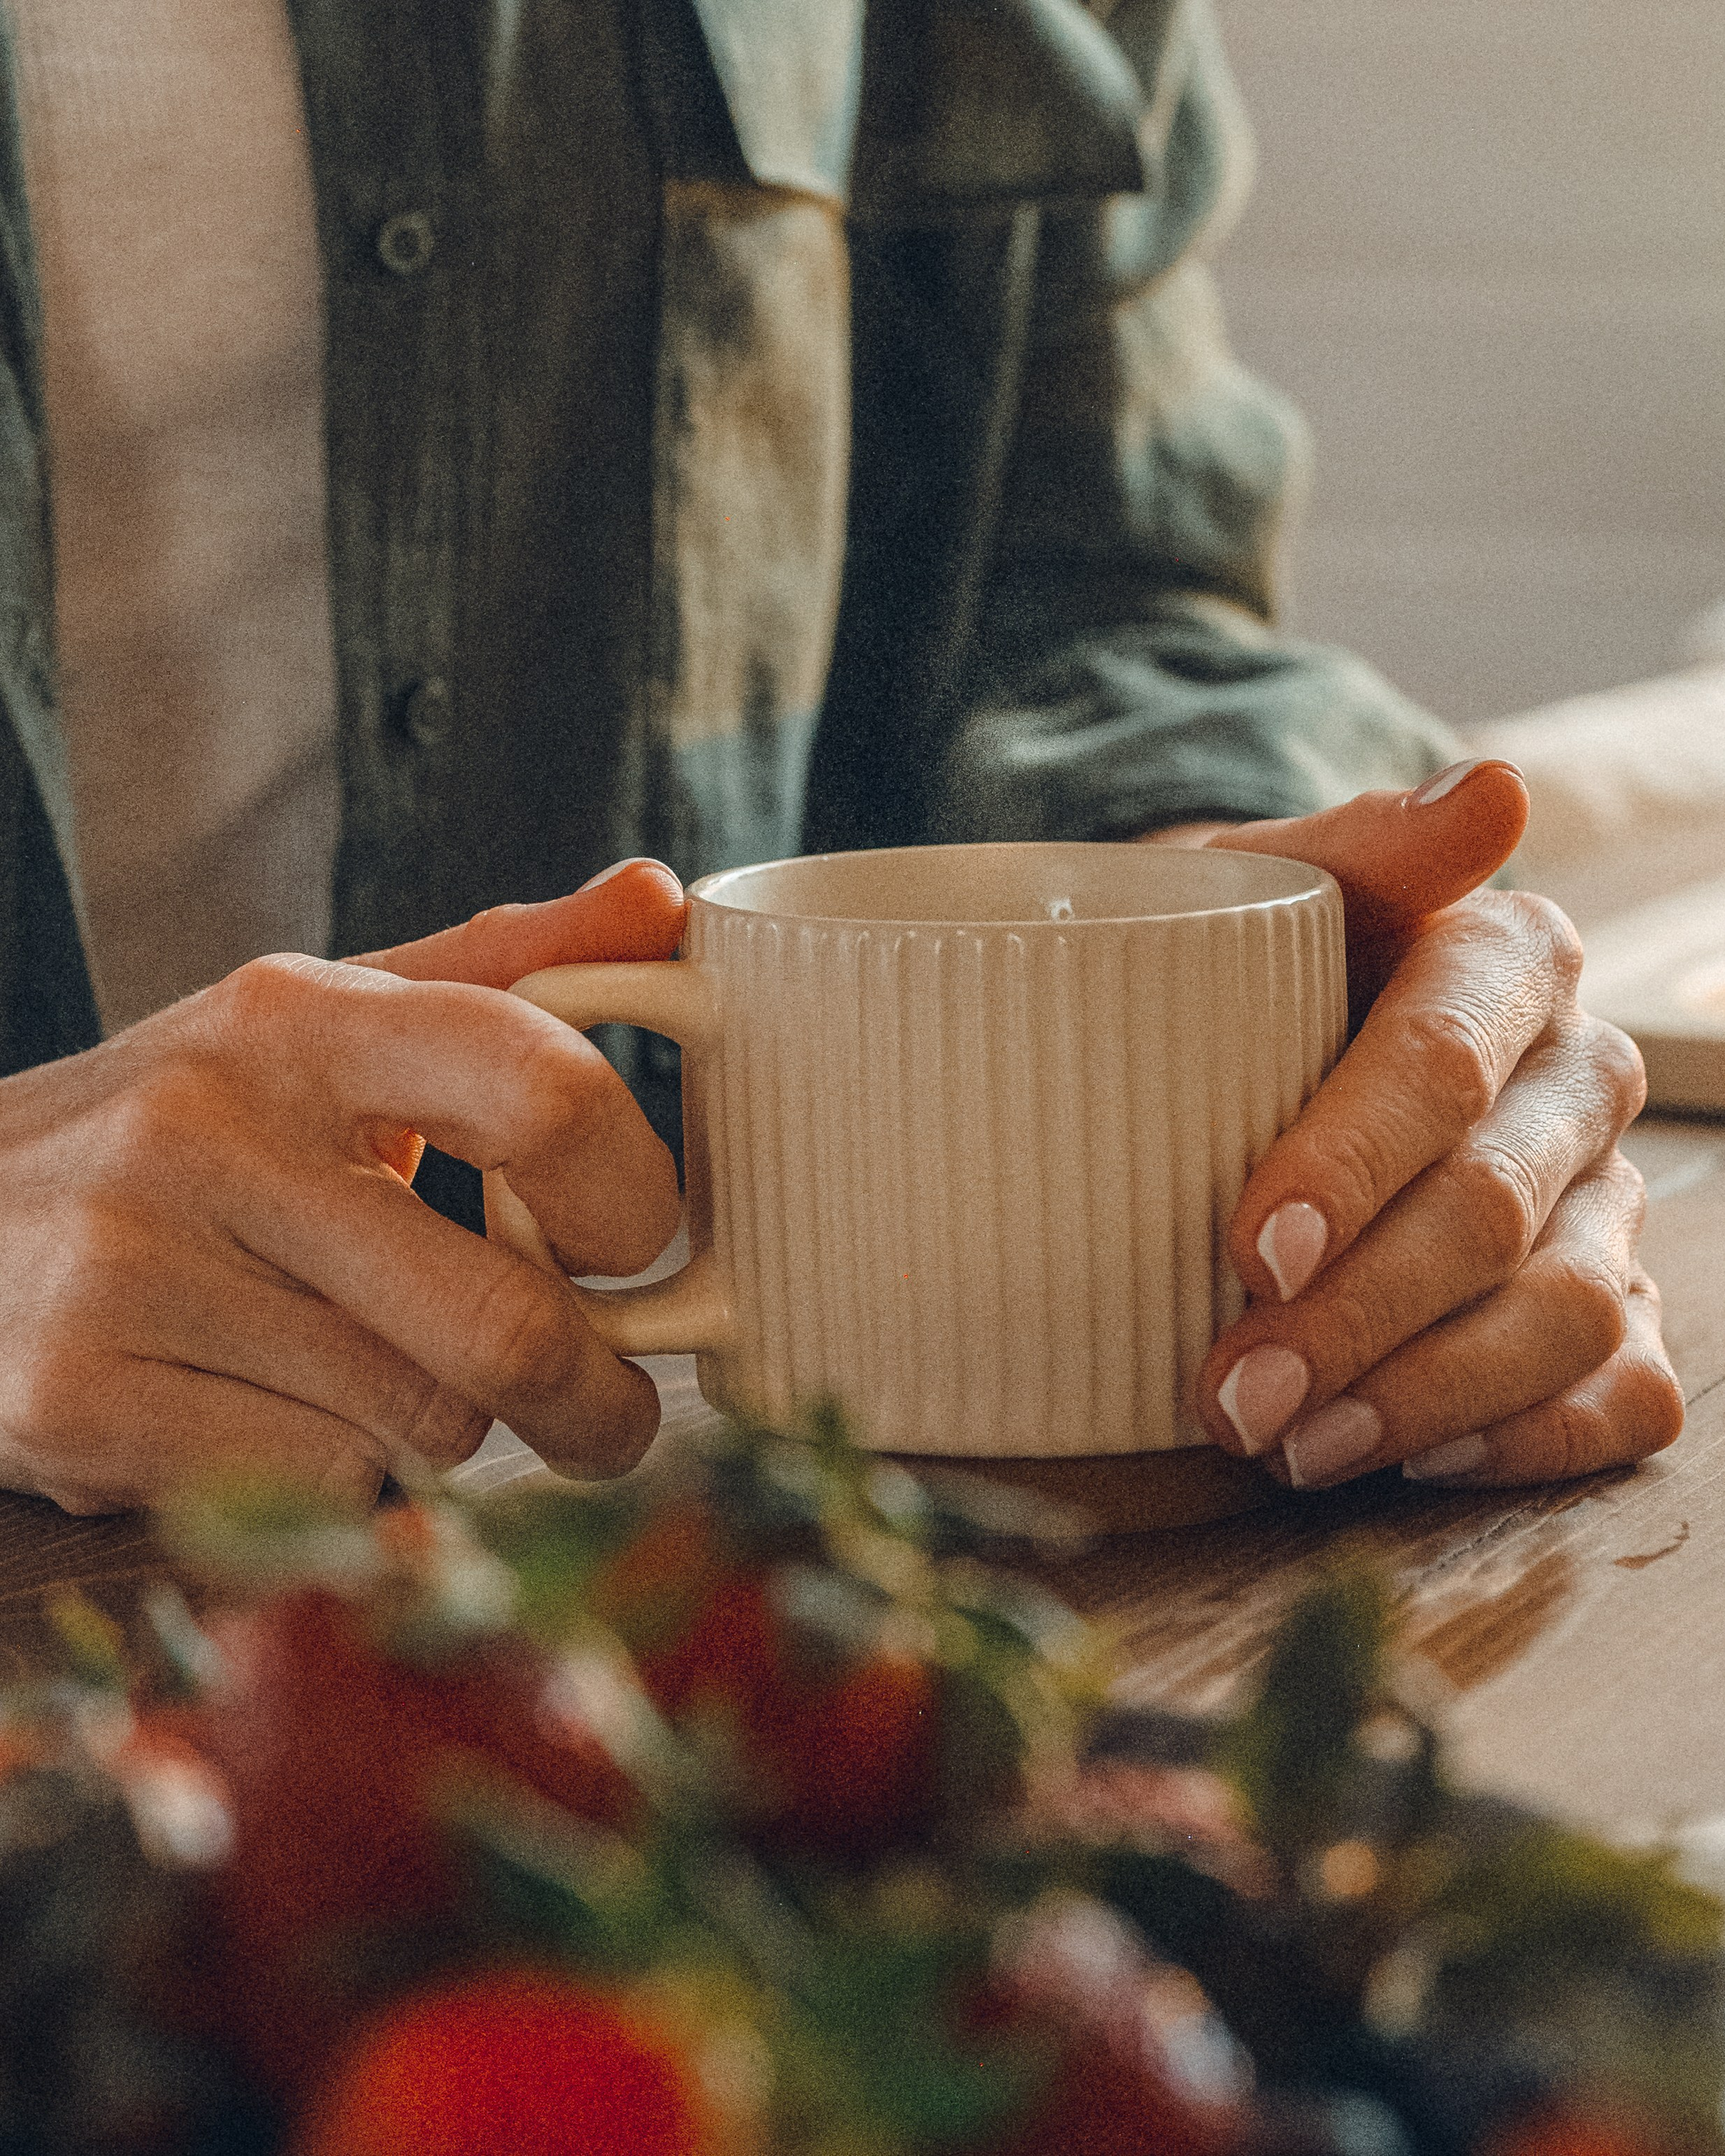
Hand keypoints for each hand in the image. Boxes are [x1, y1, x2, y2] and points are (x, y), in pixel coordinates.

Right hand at [0, 861, 686, 1512]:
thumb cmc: (179, 1129)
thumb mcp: (320, 1020)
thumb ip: (501, 969)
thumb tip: (662, 900)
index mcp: (295, 1016)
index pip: (540, 1087)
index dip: (633, 1195)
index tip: (639, 1246)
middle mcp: (209, 1130)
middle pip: (504, 1325)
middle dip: (594, 1399)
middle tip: (603, 1410)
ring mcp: (133, 1271)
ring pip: (419, 1426)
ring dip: (444, 1433)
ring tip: (382, 1382)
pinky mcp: (81, 1402)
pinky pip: (315, 1493)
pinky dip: (338, 1484)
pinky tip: (275, 1422)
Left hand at [1188, 761, 1682, 1488]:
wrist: (1243, 1023)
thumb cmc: (1234, 963)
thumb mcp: (1255, 887)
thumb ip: (1362, 846)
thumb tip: (1493, 797)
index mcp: (1506, 960)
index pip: (1443, 1065)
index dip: (1351, 1165)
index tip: (1250, 1250)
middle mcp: (1576, 1077)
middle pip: (1493, 1210)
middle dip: (1357, 1317)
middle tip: (1234, 1394)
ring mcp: (1606, 1196)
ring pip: (1566, 1313)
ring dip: (1426, 1396)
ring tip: (1293, 1446)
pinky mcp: (1613, 1299)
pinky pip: (1626, 1391)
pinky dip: (1528, 1441)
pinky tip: (1412, 1464)